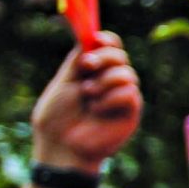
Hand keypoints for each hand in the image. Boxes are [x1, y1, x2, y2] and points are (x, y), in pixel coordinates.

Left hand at [29, 34, 140, 173]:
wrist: (62, 147)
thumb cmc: (57, 119)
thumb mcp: (63, 83)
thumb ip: (77, 62)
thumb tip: (91, 40)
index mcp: (92, 71)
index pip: (108, 47)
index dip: (106, 40)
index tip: (96, 39)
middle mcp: (109, 80)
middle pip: (120, 55)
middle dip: (104, 57)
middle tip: (87, 67)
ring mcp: (121, 95)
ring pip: (126, 73)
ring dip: (104, 82)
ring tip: (89, 96)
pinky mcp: (131, 110)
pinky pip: (129, 92)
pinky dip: (111, 99)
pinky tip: (98, 110)